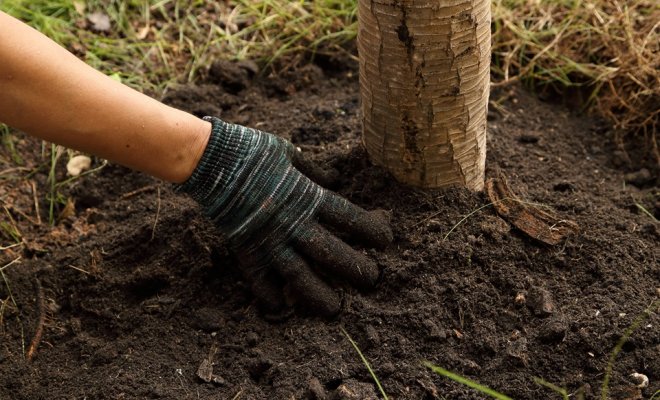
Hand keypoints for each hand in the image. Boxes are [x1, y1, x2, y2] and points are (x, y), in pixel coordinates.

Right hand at [177, 117, 392, 315]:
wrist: (210, 158)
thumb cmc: (252, 150)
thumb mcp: (289, 153)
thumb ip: (313, 170)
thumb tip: (334, 181)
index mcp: (308, 197)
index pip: (350, 218)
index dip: (372, 230)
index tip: (386, 241)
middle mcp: (294, 223)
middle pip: (332, 252)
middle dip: (356, 268)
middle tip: (372, 280)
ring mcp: (269, 239)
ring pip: (300, 275)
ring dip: (319, 294)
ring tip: (335, 309)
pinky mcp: (246, 249)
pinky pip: (260, 279)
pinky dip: (269, 295)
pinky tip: (280, 306)